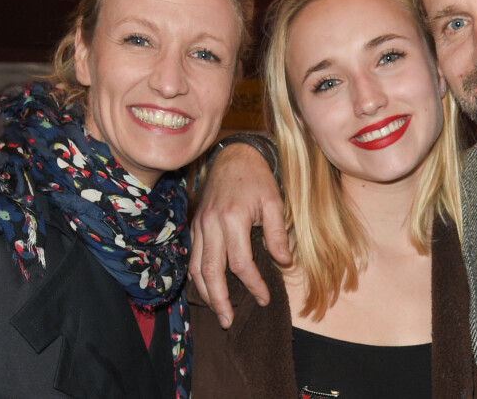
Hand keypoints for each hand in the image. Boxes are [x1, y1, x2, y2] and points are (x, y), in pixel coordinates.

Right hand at [189, 142, 289, 327]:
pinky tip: (205, 288)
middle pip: (211, 271)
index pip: (240, 263)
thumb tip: (283, 262)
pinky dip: (197, 275)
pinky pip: (193, 255)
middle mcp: (211, 224)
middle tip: (228, 321)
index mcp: (232, 218)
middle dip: (219, 300)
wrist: (234, 156)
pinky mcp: (196, 224)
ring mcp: (200, 224)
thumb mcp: (274, 201)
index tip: (264, 298)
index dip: (253, 284)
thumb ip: (277, 233)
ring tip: (217, 311)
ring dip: (205, 292)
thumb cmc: (257, 177)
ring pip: (197, 267)